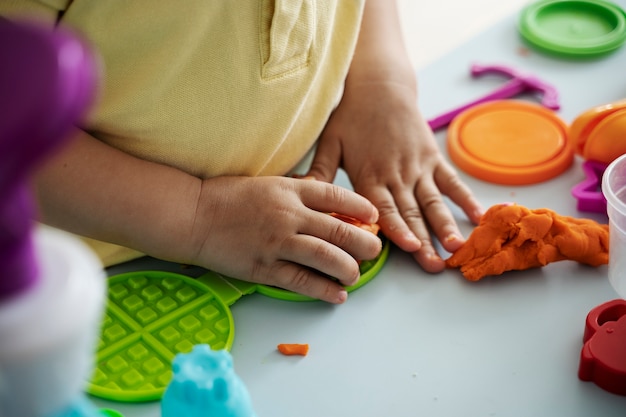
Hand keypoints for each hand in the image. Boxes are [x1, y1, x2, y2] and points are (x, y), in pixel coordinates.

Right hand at [188, 176, 381, 302]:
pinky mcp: (264, 267)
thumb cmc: (226, 197)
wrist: (192, 215)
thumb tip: (328, 207)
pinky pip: (302, 281)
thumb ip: (296, 193)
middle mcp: (289, 215)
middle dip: (365, 244)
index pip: (337, 197)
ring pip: (327, 258)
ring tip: (354, 275)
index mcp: (290, 190)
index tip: (372, 216)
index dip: (362, 207)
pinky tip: (337, 294)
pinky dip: (324, 290)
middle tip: (373, 250)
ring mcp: (277, 243)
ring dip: (349, 269)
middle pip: (341, 230)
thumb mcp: (266, 183)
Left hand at [307, 80, 482, 271]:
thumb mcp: (330, 142)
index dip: (397, 228)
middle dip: (424, 241)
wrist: (380, 85)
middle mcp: (397, 174)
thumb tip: (304, 196)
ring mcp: (418, 167)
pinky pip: (451, 181)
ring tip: (456, 247)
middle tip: (435, 266)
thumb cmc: (350, 116)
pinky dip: (465, 198)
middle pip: (412, 212)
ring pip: (433, 201)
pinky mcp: (432, 158)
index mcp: (370, 175)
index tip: (409, 248)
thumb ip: (319, 172)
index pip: (384, 208)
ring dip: (445, 225)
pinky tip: (477, 216)